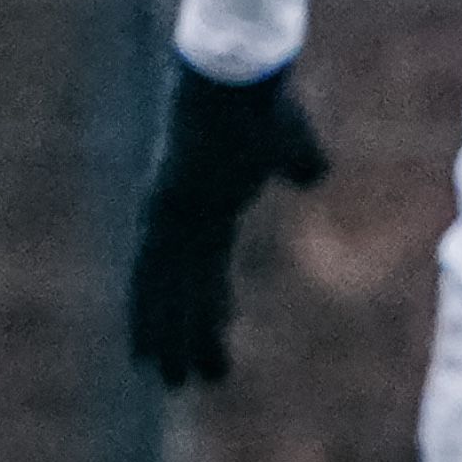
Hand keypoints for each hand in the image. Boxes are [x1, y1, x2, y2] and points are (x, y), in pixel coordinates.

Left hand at [123, 62, 331, 389]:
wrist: (237, 80)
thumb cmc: (265, 102)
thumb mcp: (292, 141)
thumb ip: (299, 163)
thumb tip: (310, 176)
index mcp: (204, 201)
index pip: (200, 264)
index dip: (203, 302)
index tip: (210, 333)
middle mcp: (176, 215)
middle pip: (176, 287)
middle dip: (180, 333)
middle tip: (179, 379)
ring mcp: (167, 216)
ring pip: (164, 292)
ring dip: (169, 339)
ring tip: (173, 381)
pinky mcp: (164, 214)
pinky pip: (157, 278)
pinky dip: (153, 318)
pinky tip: (151, 349)